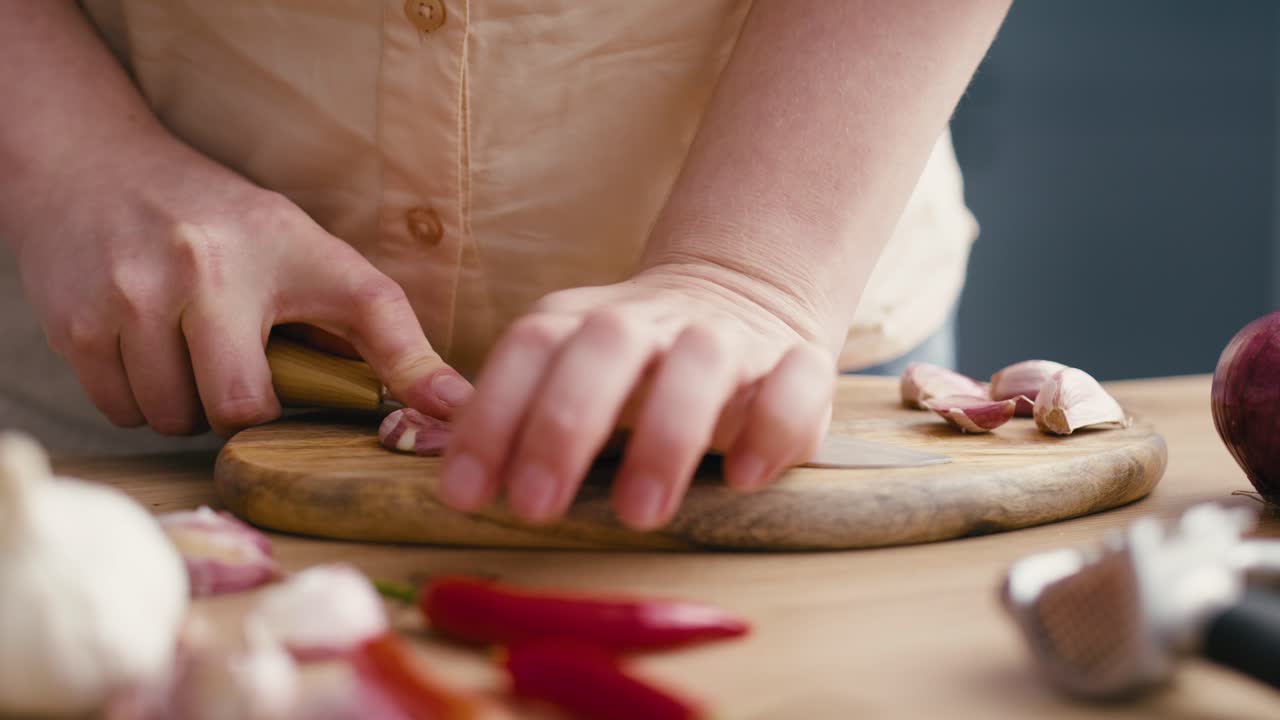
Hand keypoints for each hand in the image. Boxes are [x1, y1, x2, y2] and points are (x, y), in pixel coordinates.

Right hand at [8, 139, 469, 435]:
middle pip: (238, 407)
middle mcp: (208, 269)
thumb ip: (372, 325)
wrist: (92, 166)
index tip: (451, 412)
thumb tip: (447, 406)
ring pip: (173, 417)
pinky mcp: (76, 323)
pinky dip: (137, 402)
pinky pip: (121, 410)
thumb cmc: (218, 222)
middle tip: (238, 372)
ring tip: (187, 354)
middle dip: (240, 411)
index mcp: (287, 247)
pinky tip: (145, 354)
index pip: (370, 309)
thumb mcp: (302, 250)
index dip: (408, 372)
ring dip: (184, 408)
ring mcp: (134, 296)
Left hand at [440, 266, 835, 529]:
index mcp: (586, 321)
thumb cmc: (638, 365)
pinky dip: (772, 426)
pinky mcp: (798, 361)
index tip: (466, 496)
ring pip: (700, 363)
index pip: (530, 348)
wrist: (742, 294)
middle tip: (537, 507)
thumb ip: (524, 417)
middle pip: (604, 346)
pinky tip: (745, 478)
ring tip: (641, 513)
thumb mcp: (573, 373)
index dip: (491, 418)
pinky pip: (794, 382)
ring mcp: (728, 337)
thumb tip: (463, 485)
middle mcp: (653, 320)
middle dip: (564, 424)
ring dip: (666, 436)